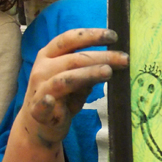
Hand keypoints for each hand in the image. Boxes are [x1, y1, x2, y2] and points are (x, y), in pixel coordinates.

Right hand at [21, 28, 127, 146]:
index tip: (114, 36)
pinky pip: (41, 106)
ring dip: (87, 74)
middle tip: (124, 59)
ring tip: (108, 71)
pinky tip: (50, 100)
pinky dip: (45, 103)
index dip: (91, 35)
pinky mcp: (37, 111)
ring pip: (64, 79)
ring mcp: (39, 89)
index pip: (70, 39)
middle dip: (101, 56)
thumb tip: (116, 61)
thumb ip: (90, 70)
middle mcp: (43, 69)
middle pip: (73, 59)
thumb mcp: (78, 80)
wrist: (38, 126)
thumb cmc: (61, 97)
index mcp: (50, 55)